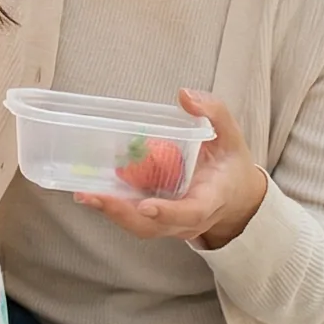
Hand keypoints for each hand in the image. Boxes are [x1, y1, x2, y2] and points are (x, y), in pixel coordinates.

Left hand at [72, 89, 269, 249]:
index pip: (191, 212)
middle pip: (155, 226)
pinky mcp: (160, 222)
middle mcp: (191, 220)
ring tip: (85, 195)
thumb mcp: (230, 135)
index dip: (169, 212)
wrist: (237, 199)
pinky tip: (92, 194)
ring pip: (142, 227)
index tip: (146, 206)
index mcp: (212, 199)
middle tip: (93, 196)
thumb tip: (185, 96)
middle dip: (122, 214)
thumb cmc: (231, 165)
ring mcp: (174, 225)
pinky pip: (136, 221)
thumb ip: (214, 113)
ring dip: (112, 213)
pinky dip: (114, 210)